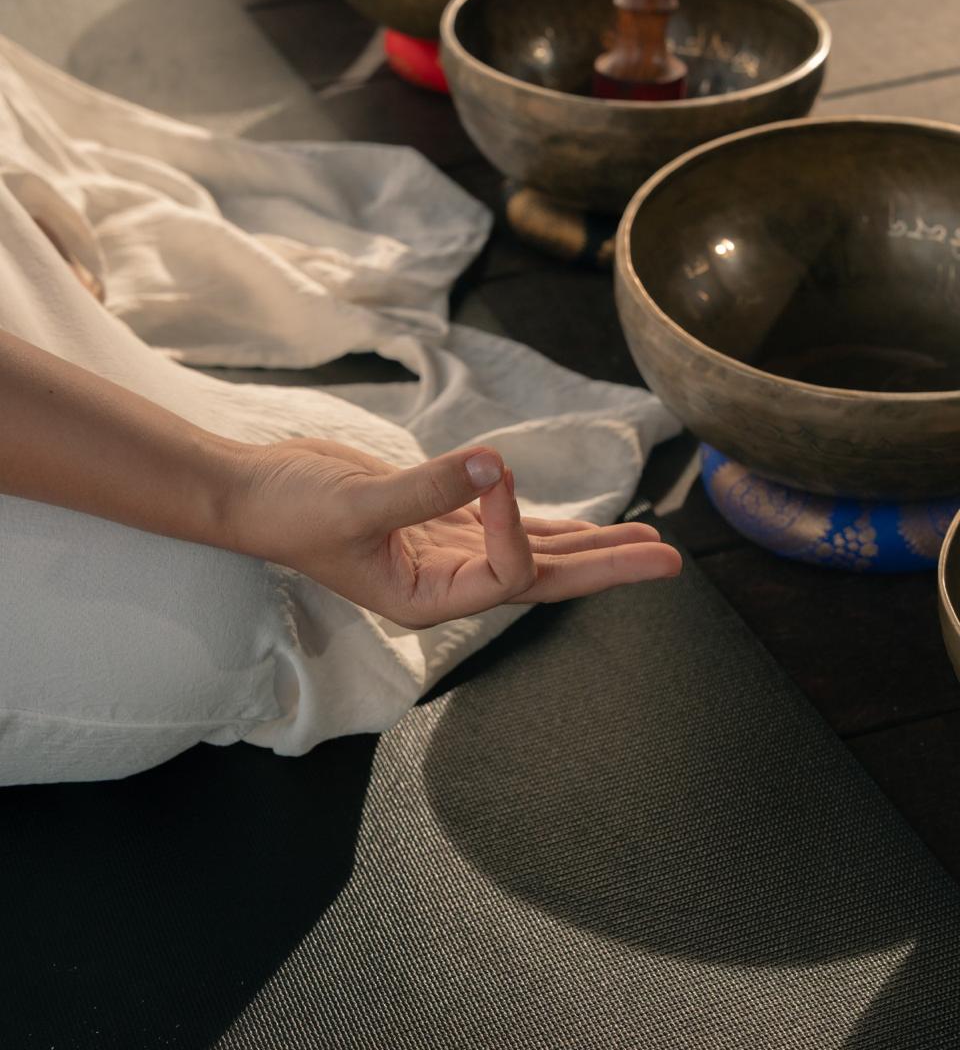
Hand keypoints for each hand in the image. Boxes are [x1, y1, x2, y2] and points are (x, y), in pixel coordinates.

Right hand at [233, 439, 681, 628]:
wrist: (258, 490)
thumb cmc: (292, 509)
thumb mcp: (358, 503)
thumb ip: (429, 487)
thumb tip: (496, 464)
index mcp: (427, 600)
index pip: (503, 573)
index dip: (515, 524)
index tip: (494, 470)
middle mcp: (448, 584)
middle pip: (545, 579)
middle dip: (608, 567)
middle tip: (671, 560)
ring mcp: (449, 553)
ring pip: (536, 553)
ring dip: (592, 546)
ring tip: (651, 542)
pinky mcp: (444, 521)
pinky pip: (511, 527)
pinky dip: (550, 523)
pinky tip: (588, 526)